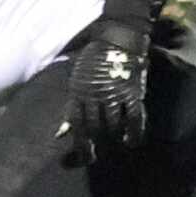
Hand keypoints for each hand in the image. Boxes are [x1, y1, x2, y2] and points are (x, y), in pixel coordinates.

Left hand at [57, 17, 152, 167]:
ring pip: (113, 126)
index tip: (81, 157)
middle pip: (94, 129)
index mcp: (78, 92)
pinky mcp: (132, 92)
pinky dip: (134, 133)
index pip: (76, 125)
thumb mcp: (75, 82)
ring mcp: (114, 94)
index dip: (79, 146)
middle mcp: (94, 95)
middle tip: (97, 152)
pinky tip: (131, 141)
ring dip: (113, 138)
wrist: (117, 38)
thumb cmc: (93, 61)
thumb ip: (70, 109)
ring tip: (114, 142)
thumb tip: (60, 135)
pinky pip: (135, 119)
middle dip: (95, 143)